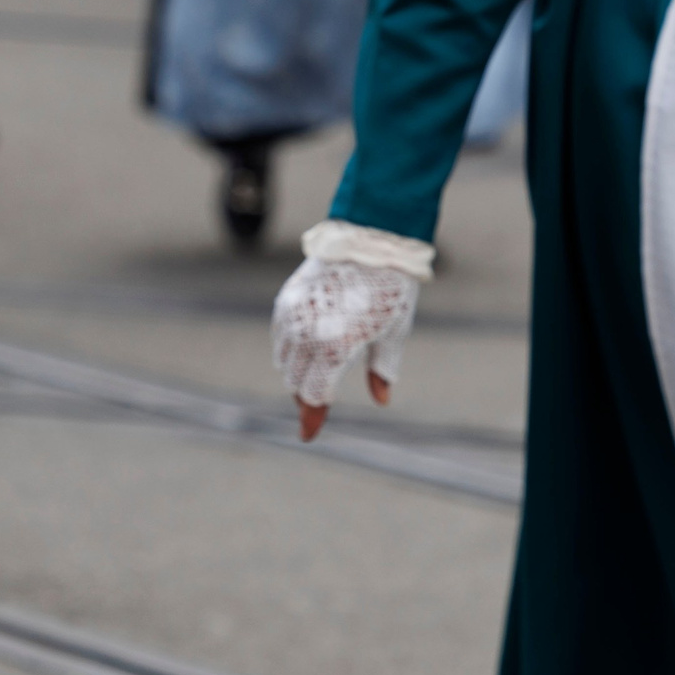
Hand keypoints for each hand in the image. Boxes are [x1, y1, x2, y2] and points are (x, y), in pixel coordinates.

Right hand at [273, 256, 417, 440]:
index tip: (309, 435)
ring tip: (314, 377)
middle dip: (307, 397)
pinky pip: (280, 338)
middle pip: (296, 383)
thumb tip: (382, 401)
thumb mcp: (395, 332)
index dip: (313, 418)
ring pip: (284, 362)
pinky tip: (305, 351)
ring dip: (296, 375)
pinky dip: (288, 351)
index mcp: (336, 348)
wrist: (370, 239)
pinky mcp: (286, 301)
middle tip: (319, 405)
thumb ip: (383, 369)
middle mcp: (308, 335)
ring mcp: (293, 317)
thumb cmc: (390, 288)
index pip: (315, 395)